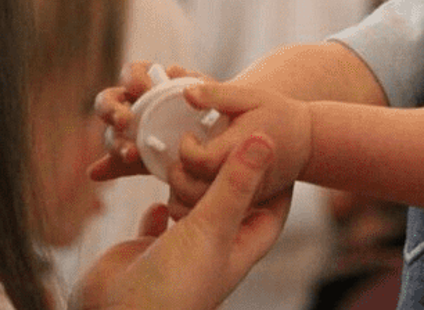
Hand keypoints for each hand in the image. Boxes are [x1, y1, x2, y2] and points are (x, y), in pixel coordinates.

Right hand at [70, 133, 289, 309]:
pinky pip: (158, 223)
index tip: (275, 141)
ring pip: (193, 208)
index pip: (272, 205)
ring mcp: (181, 250)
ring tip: (192, 154)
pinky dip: (158, 208)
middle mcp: (215, 248)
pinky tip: (157, 198)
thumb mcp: (212, 228)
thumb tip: (267, 139)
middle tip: (228, 137)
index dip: (276, 176)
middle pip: (231, 202)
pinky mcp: (147, 252)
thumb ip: (236, 184)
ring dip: (189, 185)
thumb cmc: (175, 287)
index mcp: (242, 245)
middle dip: (229, 173)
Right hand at [90, 62, 213, 180]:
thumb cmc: (214, 107)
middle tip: (125, 121)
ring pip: (111, 133)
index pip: (131, 72)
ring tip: (130, 153)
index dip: (132, 78)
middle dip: (112, 111)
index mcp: (149, 82)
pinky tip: (97, 172)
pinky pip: (116, 162)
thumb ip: (202, 87)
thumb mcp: (212, 95)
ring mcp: (130, 130)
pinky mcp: (133, 154)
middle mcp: (133, 104)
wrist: (221, 135)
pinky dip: (108, 167)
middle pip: (108, 101)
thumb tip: (179, 78)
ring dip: (115, 143)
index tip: (143, 89)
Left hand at [166, 82, 311, 219]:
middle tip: (183, 156)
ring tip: (187, 169)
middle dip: (180, 172)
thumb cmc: (279, 115)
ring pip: (201, 208)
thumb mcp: (251, 96)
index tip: (190, 135)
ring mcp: (246, 197)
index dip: (186, 148)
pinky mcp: (245, 206)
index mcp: (241, 150)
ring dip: (184, 190)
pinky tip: (196, 183)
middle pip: (194, 189)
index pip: (200, 160)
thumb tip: (188, 93)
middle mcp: (244, 180)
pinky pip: (213, 215)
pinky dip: (198, 204)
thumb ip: (217, 94)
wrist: (308, 141)